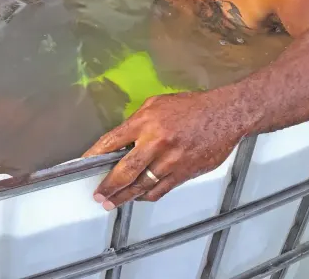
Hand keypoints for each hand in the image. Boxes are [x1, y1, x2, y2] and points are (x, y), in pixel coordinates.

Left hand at [83, 91, 243, 208]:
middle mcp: (155, 143)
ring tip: (112, 203)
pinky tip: (138, 197)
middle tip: (98, 195)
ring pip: (142, 185)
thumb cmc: (191, 107)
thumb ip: (137, 122)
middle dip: (108, 186)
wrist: (224, 115)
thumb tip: (123, 140)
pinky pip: (160, 189)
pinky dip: (146, 195)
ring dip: (125, 196)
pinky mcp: (184, 173)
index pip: (111, 142)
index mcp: (145, 123)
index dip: (94, 156)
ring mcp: (170, 161)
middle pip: (124, 170)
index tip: (83, 165)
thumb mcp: (156, 104)